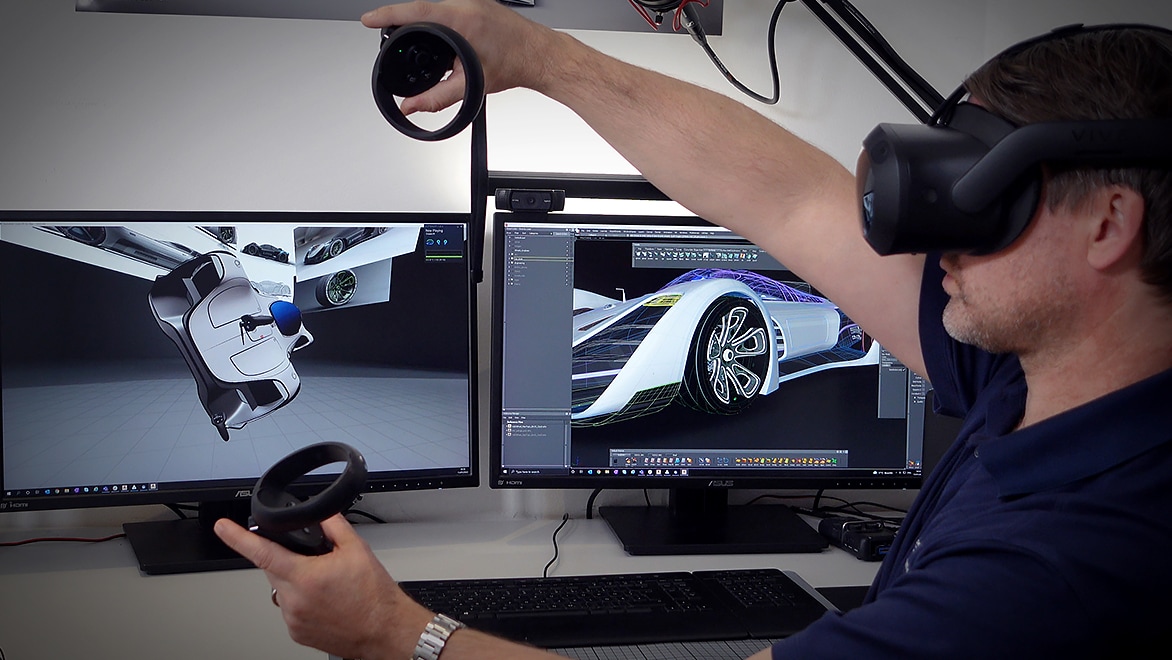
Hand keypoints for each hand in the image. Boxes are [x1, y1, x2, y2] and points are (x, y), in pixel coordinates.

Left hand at [215, 514, 431, 659]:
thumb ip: (332, 525)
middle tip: (315, 563)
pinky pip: (289, 608)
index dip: (237, 538)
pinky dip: (301, 601)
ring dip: (296, 582)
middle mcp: (294, 600)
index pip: (262, 552)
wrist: (385, 630)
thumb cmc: (374, 596)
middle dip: (287, 560)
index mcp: (305, 576)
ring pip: (281, 590)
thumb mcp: (357, 549)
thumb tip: (318, 513)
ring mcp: (293, 619)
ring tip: (326, 586)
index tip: (222, 528)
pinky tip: (324, 601)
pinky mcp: (296, 633)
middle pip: (273, 570)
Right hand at [361, 0, 559, 113]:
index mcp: (462, 18)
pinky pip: (449, 9)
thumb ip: (436, 98)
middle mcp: (467, 3)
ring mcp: (473, 1)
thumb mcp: (471, 86)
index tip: (368, 20)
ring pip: (435, 9)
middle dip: (403, 22)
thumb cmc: (516, 64)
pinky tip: (440, 37)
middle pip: (422, 9)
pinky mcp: (478, 4)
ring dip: (423, 23)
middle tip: (388, 35)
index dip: (387, 15)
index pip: (415, 11)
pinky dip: (438, 23)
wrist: (540, 56)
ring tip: (414, 38)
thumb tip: (411, 107)